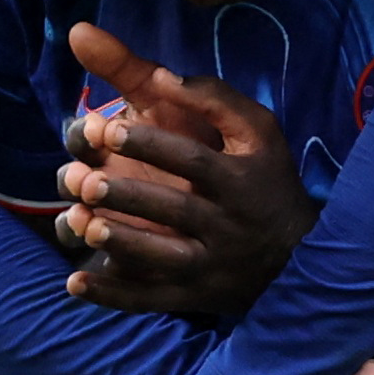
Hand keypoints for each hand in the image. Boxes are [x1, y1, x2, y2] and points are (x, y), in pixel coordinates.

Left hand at [56, 25, 309, 319]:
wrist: (299, 256)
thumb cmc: (268, 180)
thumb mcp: (259, 132)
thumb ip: (214, 99)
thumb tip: (162, 75)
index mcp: (240, 181)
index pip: (194, 161)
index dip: (151, 145)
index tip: (109, 129)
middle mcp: (227, 226)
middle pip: (175, 210)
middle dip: (130, 196)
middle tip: (86, 181)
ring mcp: (209, 266)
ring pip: (163, 258)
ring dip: (121, 243)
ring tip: (81, 223)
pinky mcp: (193, 296)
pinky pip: (151, 299)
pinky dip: (113, 295)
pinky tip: (75, 282)